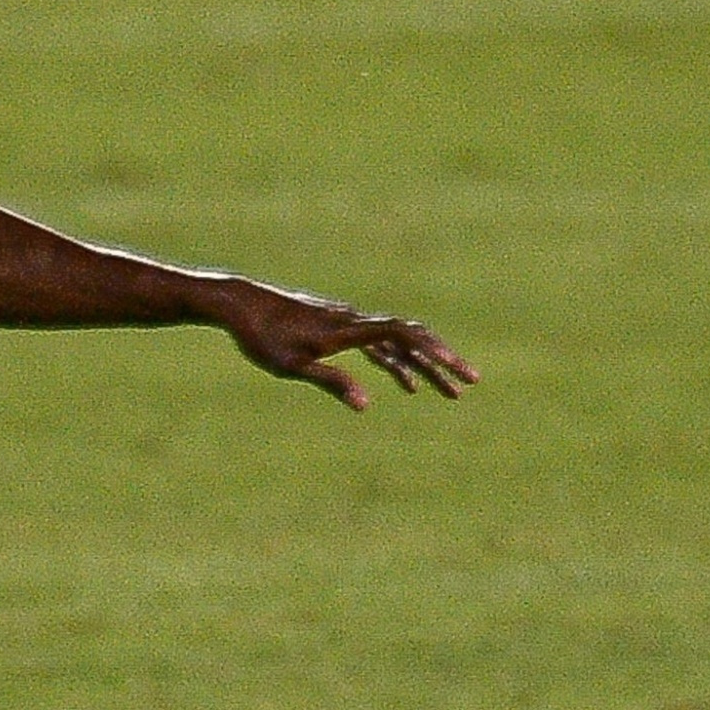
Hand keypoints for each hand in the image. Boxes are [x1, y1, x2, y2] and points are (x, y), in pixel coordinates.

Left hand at [215, 281, 476, 410]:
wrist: (238, 304)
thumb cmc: (261, 337)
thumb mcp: (292, 366)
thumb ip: (332, 382)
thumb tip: (366, 405)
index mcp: (347, 329)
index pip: (401, 335)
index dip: (432, 350)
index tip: (454, 368)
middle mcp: (354, 322)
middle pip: (410, 339)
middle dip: (442, 361)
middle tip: (471, 382)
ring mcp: (349, 324)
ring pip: (397, 345)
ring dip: (424, 369)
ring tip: (450, 394)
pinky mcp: (338, 329)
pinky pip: (378, 347)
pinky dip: (397, 365)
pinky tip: (407, 386)